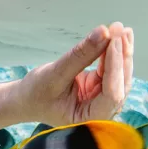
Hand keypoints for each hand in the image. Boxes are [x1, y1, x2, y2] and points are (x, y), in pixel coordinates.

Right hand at [20, 21, 134, 126]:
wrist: (25, 99)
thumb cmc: (35, 94)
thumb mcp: (55, 73)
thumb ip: (80, 55)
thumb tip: (103, 32)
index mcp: (90, 120)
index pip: (111, 94)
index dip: (115, 67)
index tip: (114, 40)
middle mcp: (101, 112)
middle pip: (120, 83)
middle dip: (122, 56)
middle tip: (120, 29)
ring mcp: (101, 99)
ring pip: (119, 75)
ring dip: (121, 51)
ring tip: (121, 28)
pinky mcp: (99, 87)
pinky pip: (110, 68)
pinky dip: (113, 52)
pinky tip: (116, 36)